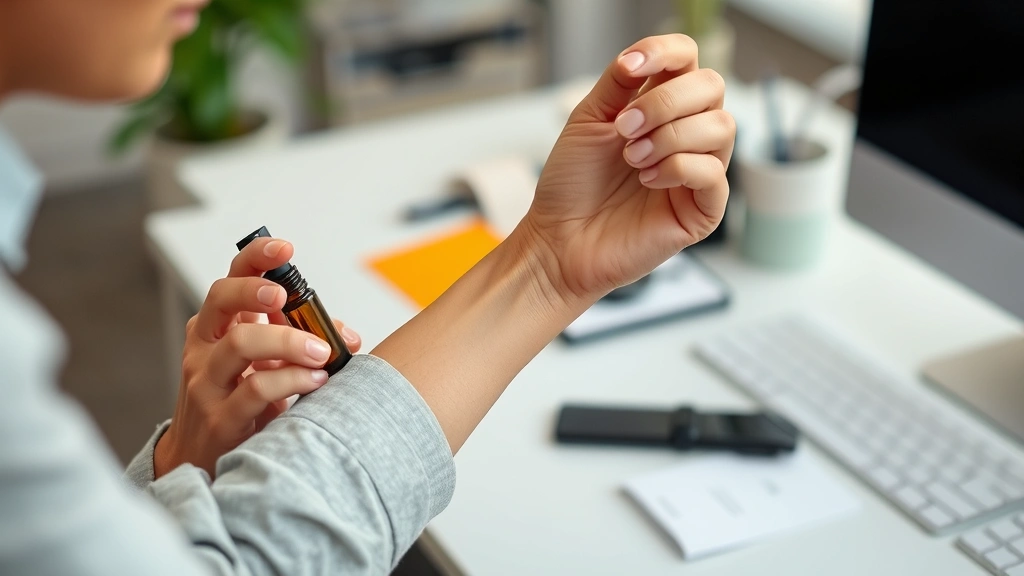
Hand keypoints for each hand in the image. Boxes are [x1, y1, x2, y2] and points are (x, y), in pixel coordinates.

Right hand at [154, 238, 360, 477]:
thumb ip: (301, 340)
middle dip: (257, 291)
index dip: (255, 258)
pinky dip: (292, 379)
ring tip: (321, 352)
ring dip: (288, 341)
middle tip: (288, 299)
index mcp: (218, 327)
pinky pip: (256, 388)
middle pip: (221, 300)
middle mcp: (206, 348)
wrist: (203, 460)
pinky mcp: (220, 417)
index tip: (285, 249)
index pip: (230, 278)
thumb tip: (347, 335)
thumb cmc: (241, 403)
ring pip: (241, 343)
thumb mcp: (266, 364)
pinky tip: (315, 380)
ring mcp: (207, 382)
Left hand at [523, 34, 733, 301]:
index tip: (629, 68)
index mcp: (660, 107)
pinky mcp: (702, 210)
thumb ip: (617, 83)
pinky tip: (647, 180)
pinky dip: (678, 168)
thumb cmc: (572, 185)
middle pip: (712, 87)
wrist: (558, 238)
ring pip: (721, 127)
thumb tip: (638, 56)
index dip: (665, 53)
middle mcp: (685, 133)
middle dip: (665, 102)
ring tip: (633, 158)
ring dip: (670, 136)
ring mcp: (698, 171)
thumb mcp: (587, 120)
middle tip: (625, 129)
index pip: (687, 59)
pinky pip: (714, 174)